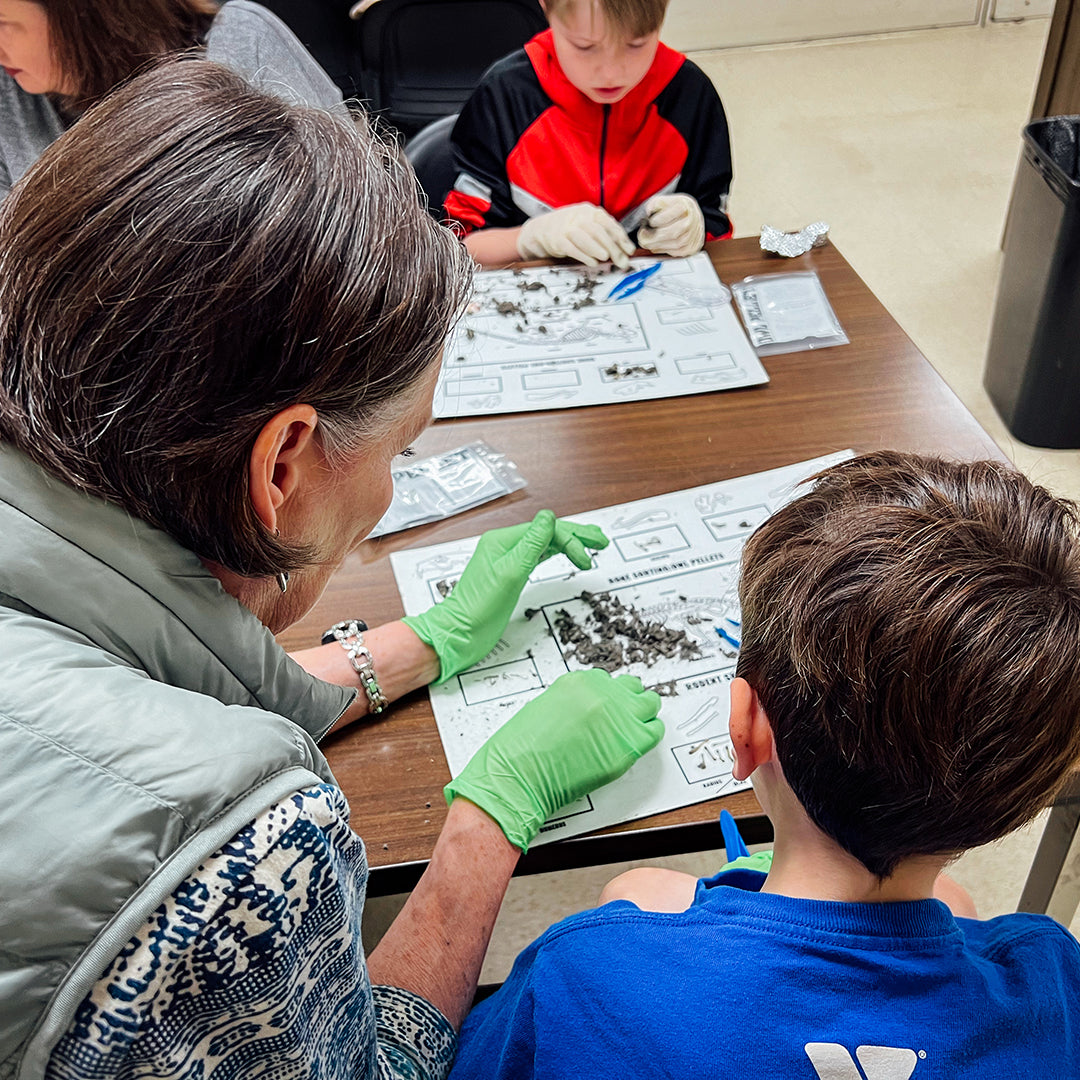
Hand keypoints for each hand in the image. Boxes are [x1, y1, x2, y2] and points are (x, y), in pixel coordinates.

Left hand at [401, 509, 607, 682]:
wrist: (459, 633)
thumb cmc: (479, 608)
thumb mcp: (510, 574)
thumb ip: (532, 544)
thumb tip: (549, 517)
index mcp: (503, 541)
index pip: (546, 530)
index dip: (571, 541)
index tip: (588, 561)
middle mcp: (505, 546)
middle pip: (547, 533)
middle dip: (576, 535)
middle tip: (601, 540)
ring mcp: (507, 560)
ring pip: (544, 544)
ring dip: (569, 543)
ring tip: (592, 545)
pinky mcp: (509, 574)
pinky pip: (537, 556)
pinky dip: (556, 553)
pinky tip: (566, 554)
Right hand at [446, 669, 664, 850]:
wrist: (518, 775)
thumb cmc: (521, 749)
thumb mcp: (544, 708)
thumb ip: (572, 704)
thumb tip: (586, 712)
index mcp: (579, 682)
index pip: (608, 681)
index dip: (608, 696)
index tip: (607, 707)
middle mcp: (601, 694)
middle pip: (632, 688)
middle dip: (628, 701)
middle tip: (623, 718)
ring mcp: (618, 717)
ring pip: (649, 703)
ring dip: (642, 714)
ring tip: (632, 729)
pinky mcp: (628, 744)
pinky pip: (654, 731)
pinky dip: (648, 735)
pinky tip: (636, 744)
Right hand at [517, 203, 633, 268]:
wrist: (542, 230)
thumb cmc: (570, 230)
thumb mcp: (587, 226)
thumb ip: (603, 235)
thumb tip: (622, 251)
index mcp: (588, 211)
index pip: (608, 223)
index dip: (621, 237)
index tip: (629, 250)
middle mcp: (578, 216)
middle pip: (598, 231)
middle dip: (612, 247)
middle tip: (621, 261)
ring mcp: (566, 227)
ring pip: (584, 237)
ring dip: (597, 249)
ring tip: (607, 258)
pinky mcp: (557, 240)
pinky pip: (572, 248)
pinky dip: (584, 256)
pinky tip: (593, 262)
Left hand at [637, 194, 704, 256]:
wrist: (692, 218)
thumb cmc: (677, 209)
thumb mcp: (665, 201)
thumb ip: (655, 204)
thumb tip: (648, 212)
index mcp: (685, 207)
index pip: (669, 216)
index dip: (656, 221)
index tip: (649, 222)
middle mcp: (691, 221)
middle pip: (671, 233)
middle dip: (653, 237)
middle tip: (642, 237)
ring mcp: (693, 235)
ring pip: (674, 244)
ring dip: (657, 245)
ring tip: (647, 242)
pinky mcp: (691, 247)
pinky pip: (676, 252)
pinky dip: (663, 250)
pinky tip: (656, 246)